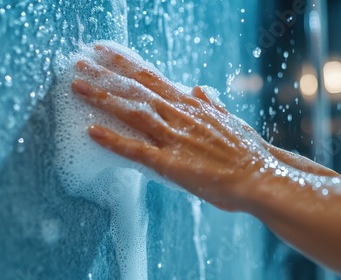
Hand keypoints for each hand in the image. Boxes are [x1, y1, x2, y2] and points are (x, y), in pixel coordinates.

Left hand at [71, 43, 272, 210]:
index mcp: (190, 104)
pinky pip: (136, 149)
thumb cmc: (248, 151)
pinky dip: (113, 140)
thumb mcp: (230, 120)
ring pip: (132, 111)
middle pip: (136, 88)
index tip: (105, 51)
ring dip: (102, 97)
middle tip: (79, 62)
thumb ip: (211, 104)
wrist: (263, 175)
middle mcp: (179, 114)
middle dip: (105, 73)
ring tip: (77, 86)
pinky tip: (91, 132)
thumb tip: (199, 89)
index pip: (151, 76)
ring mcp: (174, 137)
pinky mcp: (171, 163)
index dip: (125, 63)